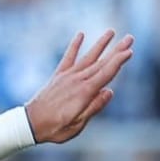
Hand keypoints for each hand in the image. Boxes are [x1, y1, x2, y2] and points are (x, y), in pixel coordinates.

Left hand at [25, 30, 134, 144]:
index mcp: (84, 93)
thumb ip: (93, 107)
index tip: (129, 51)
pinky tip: (81, 34)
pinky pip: (68, 58)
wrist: (29, 124)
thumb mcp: (77, 125)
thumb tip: (109, 92)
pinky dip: (74, 46)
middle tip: (130, 38)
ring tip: (111, 32)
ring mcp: (67, 76)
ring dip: (101, 44)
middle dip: (116, 50)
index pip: (106, 74)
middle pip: (101, 63)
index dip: (118, 62)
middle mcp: (77, 81)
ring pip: (88, 57)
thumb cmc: (54, 128)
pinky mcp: (58, 76)